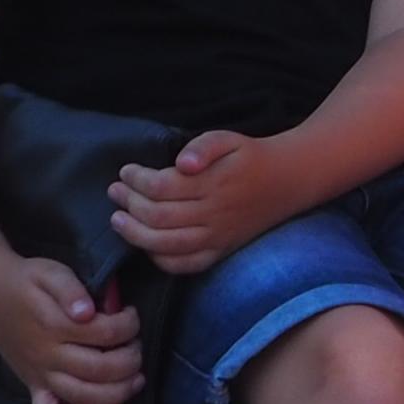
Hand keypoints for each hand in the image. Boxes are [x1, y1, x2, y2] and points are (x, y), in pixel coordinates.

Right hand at [0, 255, 143, 403]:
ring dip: (118, 392)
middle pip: (100, 370)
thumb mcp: (50, 272)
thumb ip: (70, 289)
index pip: (106, 333)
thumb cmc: (25, 281)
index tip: (131, 314)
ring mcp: (39, 375)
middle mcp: (47, 355)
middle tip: (135, 346)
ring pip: (83, 397)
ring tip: (135, 378)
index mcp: (54, 325)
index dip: (129, 325)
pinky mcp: (33, 386)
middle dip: (131, 360)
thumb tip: (87, 312)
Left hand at [109, 130, 300, 274]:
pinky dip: (161, 260)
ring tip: (118, 221)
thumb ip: (203, 146)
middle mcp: (215, 213)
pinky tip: (147, 246)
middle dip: (129, 204)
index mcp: (214, 183)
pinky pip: (186, 265)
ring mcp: (218, 236)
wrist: (288, 181)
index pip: (162, 186)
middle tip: (115, 192)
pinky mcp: (221, 250)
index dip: (136, 180)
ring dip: (135, 235)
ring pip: (167, 244)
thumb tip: (182, 163)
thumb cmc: (251, 157)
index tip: (126, 171)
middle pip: (158, 216)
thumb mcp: (228, 139)